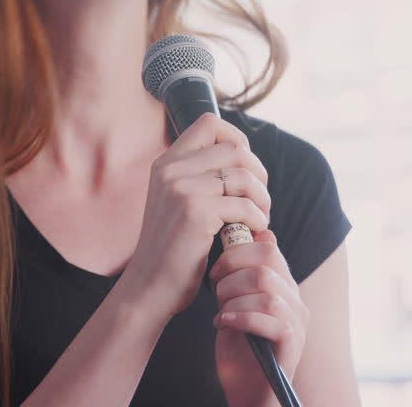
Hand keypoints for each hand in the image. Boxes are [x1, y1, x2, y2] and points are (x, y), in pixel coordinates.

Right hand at [114, 113, 270, 320]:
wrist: (149, 288)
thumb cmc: (173, 249)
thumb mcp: (176, 201)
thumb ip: (199, 176)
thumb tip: (243, 154)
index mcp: (167, 163)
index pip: (210, 123)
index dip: (237, 138)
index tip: (246, 168)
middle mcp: (171, 170)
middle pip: (235, 148)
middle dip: (258, 173)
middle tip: (259, 200)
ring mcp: (181, 189)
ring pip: (244, 176)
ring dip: (262, 198)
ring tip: (259, 217)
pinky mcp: (195, 212)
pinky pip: (244, 205)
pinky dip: (257, 219)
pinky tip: (252, 232)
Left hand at [210, 230, 308, 406]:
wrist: (247, 397)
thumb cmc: (240, 354)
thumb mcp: (237, 308)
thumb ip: (244, 277)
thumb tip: (255, 237)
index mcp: (284, 289)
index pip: (269, 249)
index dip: (238, 251)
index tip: (216, 269)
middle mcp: (295, 302)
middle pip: (268, 264)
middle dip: (233, 270)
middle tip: (215, 287)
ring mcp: (297, 324)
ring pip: (268, 291)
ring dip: (234, 296)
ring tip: (220, 310)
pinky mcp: (291, 345)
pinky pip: (272, 319)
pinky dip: (241, 317)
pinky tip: (224, 323)